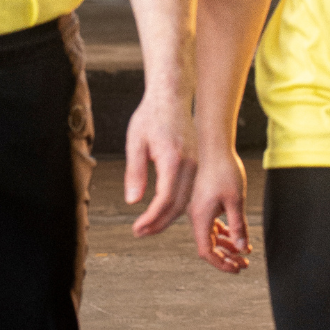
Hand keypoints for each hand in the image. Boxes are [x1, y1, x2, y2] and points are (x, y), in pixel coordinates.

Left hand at [124, 93, 196, 235]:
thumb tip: (132, 201)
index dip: (151, 218)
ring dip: (167, 217)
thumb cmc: (150, 116)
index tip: (138, 228)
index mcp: (173, 159)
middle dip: (159, 223)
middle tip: (140, 233)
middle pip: (178, 205)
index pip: (165, 198)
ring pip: (186, 200)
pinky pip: (188, 191)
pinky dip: (175, 205)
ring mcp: (196, 164)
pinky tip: (161, 211)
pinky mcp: (196, 163)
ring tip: (148, 227)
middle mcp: (189, 164)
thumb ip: (135, 172)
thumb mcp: (135, 142)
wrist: (171, 97)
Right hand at [189, 148, 251, 273]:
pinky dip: (224, 232)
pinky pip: (212, 224)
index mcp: (200, 216)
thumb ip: (238, 225)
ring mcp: (199, 208)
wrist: (213, 145)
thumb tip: (241, 247)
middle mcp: (196, 215)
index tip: (236, 268)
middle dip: (226, 257)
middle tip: (243, 264)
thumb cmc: (223, 168)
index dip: (221, 263)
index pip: (207, 251)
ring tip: (243, 251)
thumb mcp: (236, 200)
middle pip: (209, 245)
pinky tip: (236, 234)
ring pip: (211, 235)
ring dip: (226, 245)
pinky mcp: (204, 201)